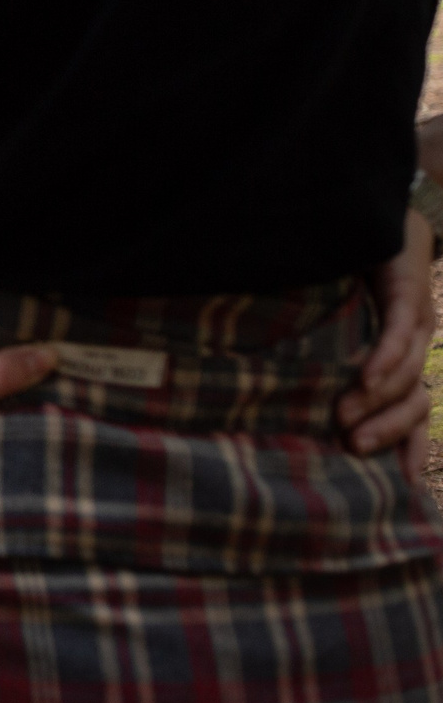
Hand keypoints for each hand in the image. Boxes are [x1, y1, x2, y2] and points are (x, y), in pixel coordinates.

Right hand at [338, 210, 434, 465]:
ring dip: (379, 401)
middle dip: (389, 431)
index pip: (414, 411)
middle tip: (354, 449)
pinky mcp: (409, 296)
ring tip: (345, 419)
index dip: (409, 445)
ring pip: (408, 376)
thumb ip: (330, 356)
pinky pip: (401, 335)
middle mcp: (417, 346)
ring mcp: (418, 322)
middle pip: (416, 402)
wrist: (380, 217)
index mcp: (404, 357)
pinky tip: (366, 378)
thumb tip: (285, 392)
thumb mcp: (341, 325)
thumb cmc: (353, 272)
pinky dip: (385, 359)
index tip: (400, 485)